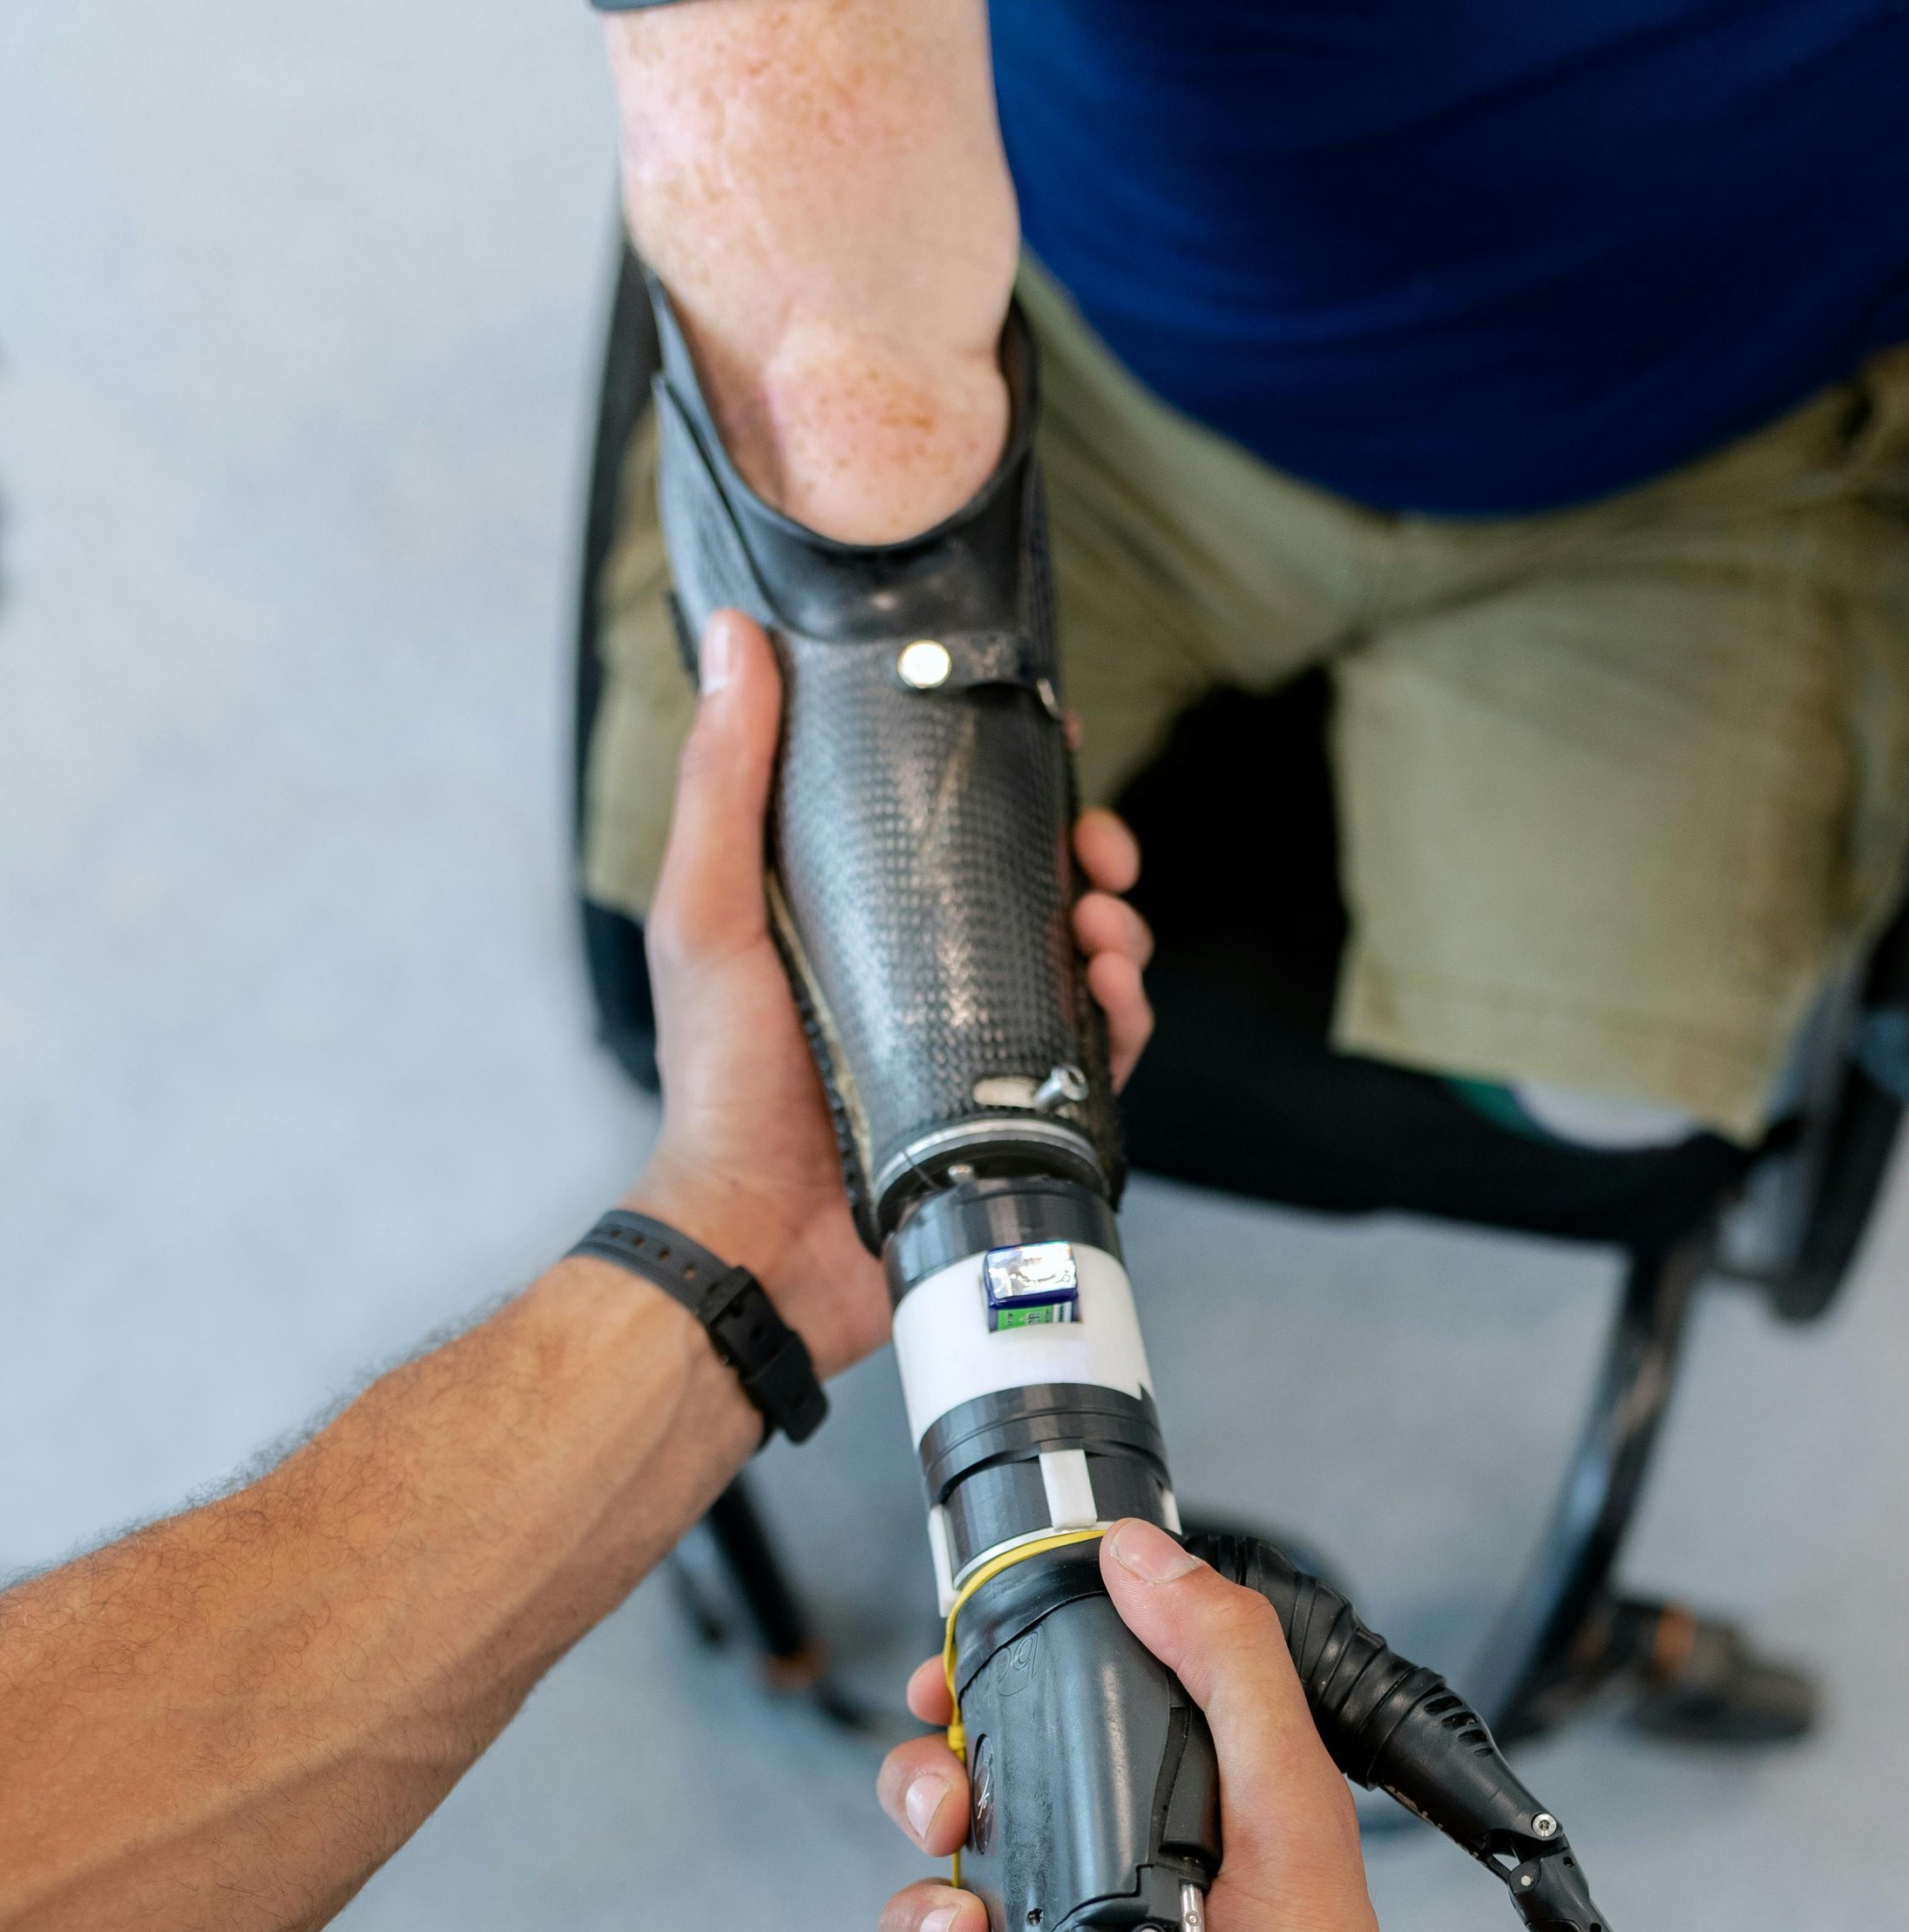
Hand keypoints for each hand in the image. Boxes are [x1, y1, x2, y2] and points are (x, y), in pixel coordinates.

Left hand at [625, 611, 1152, 1382]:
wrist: (757, 1240)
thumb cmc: (720, 1084)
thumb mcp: (707, 912)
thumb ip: (722, 781)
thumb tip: (735, 637)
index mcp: (861, 911)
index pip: (950, 819)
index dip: (1012, 772)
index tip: (1050, 732)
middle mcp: (927, 971)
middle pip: (1038, 884)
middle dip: (1092, 853)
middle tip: (1105, 852)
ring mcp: (977, 1044)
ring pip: (1082, 961)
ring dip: (1117, 930)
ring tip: (1107, 930)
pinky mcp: (1013, 1113)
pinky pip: (1096, 1056)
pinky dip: (1123, 1019)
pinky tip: (1113, 1000)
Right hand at [877, 1522, 1443, 1931]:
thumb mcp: (1289, 1800)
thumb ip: (1225, 1663)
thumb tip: (1144, 1552)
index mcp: (1153, 1793)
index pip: (1033, 1707)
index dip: (969, 1686)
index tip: (942, 1687)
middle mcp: (1092, 1868)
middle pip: (951, 1795)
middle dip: (921, 1793)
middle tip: (949, 1817)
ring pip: (923, 1906)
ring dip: (922, 1916)